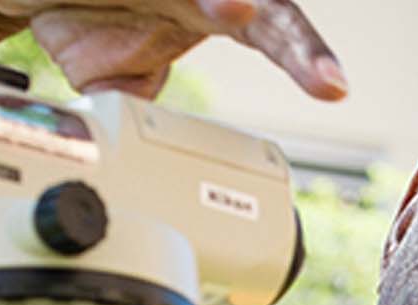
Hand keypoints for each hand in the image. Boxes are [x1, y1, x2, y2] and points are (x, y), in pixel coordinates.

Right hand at [0, 0, 345, 100]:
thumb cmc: (82, 17)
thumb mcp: (117, 79)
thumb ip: (145, 115)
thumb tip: (155, 174)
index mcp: (214, 12)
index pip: (275, 36)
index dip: (307, 61)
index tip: (335, 91)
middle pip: (265, 11)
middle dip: (296, 44)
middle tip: (324, 80)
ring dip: (220, 1)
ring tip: (238, 11)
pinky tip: (205, 7)